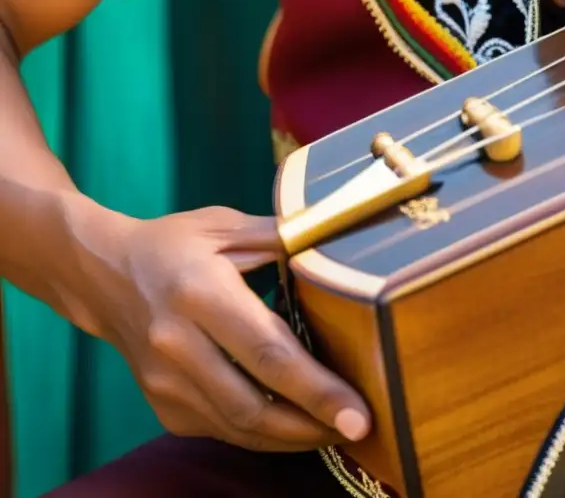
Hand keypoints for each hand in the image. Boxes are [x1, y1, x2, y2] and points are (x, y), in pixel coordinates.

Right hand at [67, 204, 370, 451]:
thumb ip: (283, 236)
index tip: (358, 415)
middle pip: (256, 405)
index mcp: (201, 295)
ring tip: (339, 429)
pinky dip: (265, 434)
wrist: (101, 274)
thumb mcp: (225, 226)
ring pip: (240, 428)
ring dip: (294, 438)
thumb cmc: (174, 244)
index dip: (317, 390)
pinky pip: (224, 430)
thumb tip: (341, 237)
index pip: (268, 353)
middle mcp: (178, 346)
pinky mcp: (164, 406)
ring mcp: (166, 383)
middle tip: (363, 429)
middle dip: (315, 426)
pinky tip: (299, 424)